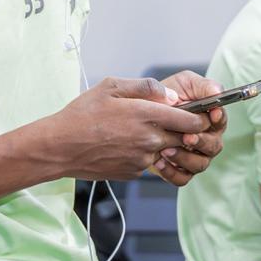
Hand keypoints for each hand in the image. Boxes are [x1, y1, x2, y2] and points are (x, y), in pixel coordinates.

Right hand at [49, 76, 212, 181]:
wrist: (60, 147)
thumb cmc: (82, 114)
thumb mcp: (111, 86)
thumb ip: (146, 87)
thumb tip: (172, 96)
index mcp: (147, 115)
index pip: (191, 121)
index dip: (199, 117)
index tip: (197, 113)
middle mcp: (149, 139)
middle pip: (185, 139)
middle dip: (184, 131)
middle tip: (171, 121)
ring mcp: (143, 160)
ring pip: (166, 151)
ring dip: (161, 142)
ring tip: (136, 132)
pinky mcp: (133, 173)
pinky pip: (148, 163)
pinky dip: (144, 154)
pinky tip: (123, 145)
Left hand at [152, 70, 227, 187]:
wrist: (143, 111)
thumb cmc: (169, 96)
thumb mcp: (185, 83)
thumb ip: (203, 86)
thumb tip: (218, 92)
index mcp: (211, 119)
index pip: (221, 121)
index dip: (219, 118)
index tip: (212, 115)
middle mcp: (207, 140)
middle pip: (214, 146)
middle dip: (201, 142)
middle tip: (186, 137)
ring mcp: (195, 156)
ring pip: (199, 165)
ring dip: (184, 158)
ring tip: (166, 149)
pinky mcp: (179, 169)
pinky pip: (182, 178)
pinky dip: (171, 172)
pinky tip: (159, 161)